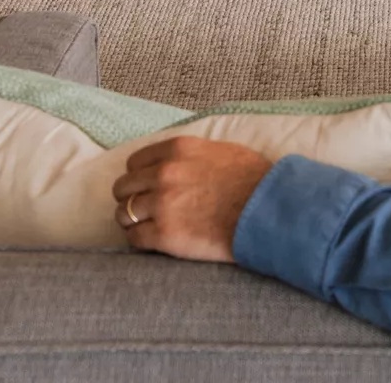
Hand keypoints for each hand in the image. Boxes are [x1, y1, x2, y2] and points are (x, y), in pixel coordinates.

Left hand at [112, 136, 272, 262]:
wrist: (267, 211)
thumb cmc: (254, 181)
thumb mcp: (222, 151)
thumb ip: (192, 155)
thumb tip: (177, 163)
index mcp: (178, 149)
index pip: (134, 162)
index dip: (139, 176)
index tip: (146, 186)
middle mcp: (164, 173)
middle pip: (123, 187)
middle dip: (131, 198)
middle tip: (145, 208)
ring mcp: (162, 204)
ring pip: (123, 213)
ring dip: (132, 220)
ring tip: (147, 226)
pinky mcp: (164, 234)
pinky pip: (134, 238)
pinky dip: (139, 240)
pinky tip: (152, 241)